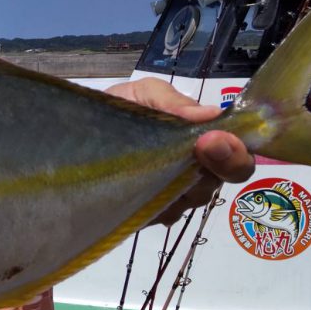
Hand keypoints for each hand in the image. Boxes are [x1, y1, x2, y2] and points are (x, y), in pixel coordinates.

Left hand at [106, 78, 254, 225]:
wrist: (76, 132)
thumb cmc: (117, 110)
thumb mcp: (142, 94)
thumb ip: (172, 102)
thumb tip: (210, 114)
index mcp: (199, 140)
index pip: (235, 154)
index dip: (234, 151)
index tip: (216, 142)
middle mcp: (193, 171)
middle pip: (218, 180)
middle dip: (215, 168)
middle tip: (199, 152)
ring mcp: (172, 195)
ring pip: (191, 200)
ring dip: (180, 184)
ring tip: (155, 167)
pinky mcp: (148, 213)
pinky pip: (162, 215)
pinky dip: (154, 202)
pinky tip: (138, 188)